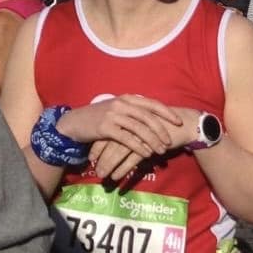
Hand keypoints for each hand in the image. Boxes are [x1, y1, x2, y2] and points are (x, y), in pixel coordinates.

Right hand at [57, 95, 182, 155]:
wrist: (74, 122)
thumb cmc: (99, 118)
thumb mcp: (118, 110)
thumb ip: (134, 112)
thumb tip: (155, 120)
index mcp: (127, 99)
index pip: (152, 103)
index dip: (166, 113)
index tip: (178, 122)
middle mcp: (121, 104)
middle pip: (148, 117)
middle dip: (161, 130)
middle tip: (170, 142)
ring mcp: (113, 115)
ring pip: (139, 128)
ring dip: (153, 141)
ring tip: (161, 151)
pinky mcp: (106, 128)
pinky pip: (127, 139)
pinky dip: (139, 147)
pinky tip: (146, 154)